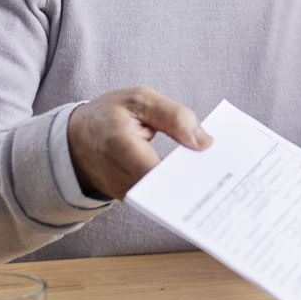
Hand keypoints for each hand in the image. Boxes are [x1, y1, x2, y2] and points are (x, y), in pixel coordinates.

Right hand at [67, 87, 211, 199]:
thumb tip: (205, 143)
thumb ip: (174, 116)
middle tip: (226, 174)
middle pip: (165, 189)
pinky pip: (159, 197)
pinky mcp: (129, 199)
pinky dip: (178, 187)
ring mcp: (123, 192)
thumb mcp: (140, 100)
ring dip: (190, 186)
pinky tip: (200, 178)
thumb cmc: (110, 115)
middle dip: (195, 181)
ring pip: (164, 197)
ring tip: (218, 176)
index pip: (155, 170)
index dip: (184, 173)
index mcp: (118, 144)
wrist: (75, 139)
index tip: (213, 168)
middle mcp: (118, 176)